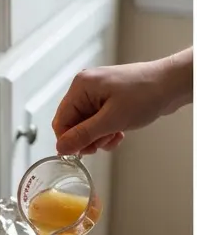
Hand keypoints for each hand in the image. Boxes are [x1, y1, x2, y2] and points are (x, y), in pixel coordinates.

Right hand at [52, 48, 192, 155]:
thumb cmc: (147, 93)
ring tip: (114, 136)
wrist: (174, 84)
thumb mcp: (111, 120)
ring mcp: (97, 93)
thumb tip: (61, 147)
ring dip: (98, 137)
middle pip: (72, 124)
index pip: (61, 121)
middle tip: (102, 143)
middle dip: (87, 139)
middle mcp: (86, 88)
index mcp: (81, 87)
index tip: (83, 151)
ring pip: (85, 126)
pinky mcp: (108, 99)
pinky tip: (118, 132)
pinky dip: (106, 131)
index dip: (69, 140)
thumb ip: (83, 135)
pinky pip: (97, 122)